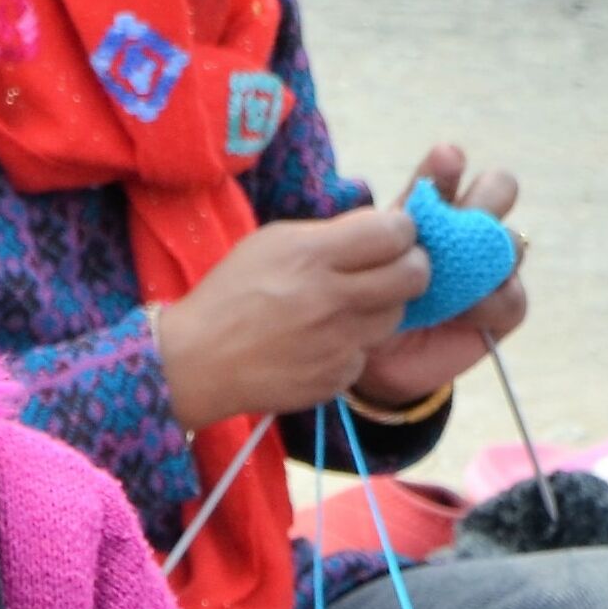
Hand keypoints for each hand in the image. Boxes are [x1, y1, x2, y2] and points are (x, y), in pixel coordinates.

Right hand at [153, 205, 427, 428]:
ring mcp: (337, 342)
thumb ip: (327, 235)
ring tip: (341, 311)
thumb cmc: (228, 295)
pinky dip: (348, 349)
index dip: (400, 232)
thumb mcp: (270, 243)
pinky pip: (363, 355)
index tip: (387, 239)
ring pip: (394, 317)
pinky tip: (316, 346)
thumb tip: (379, 231)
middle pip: (414, 275)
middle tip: (387, 272)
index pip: (396, 232)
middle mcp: (332, 298)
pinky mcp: (334, 378)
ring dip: (377, 310)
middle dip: (408, 268)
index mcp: (313, 255)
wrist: (193, 364)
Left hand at [354, 145, 527, 407]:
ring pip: (510, 242)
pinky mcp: (502, 307)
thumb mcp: (369, 265)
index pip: (445, 175)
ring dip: (488, 252)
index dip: (446, 167)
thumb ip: (389, 233)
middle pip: (498, 191)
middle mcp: (467, 230)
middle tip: (467, 212)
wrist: (374, 363)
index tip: (444, 159)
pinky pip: (510, 296)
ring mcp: (489, 267)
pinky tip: (465, 310)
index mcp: (430, 212)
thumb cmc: (367, 302)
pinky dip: (490, 301)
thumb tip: (404, 211)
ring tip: (456, 271)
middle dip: (487, 196)